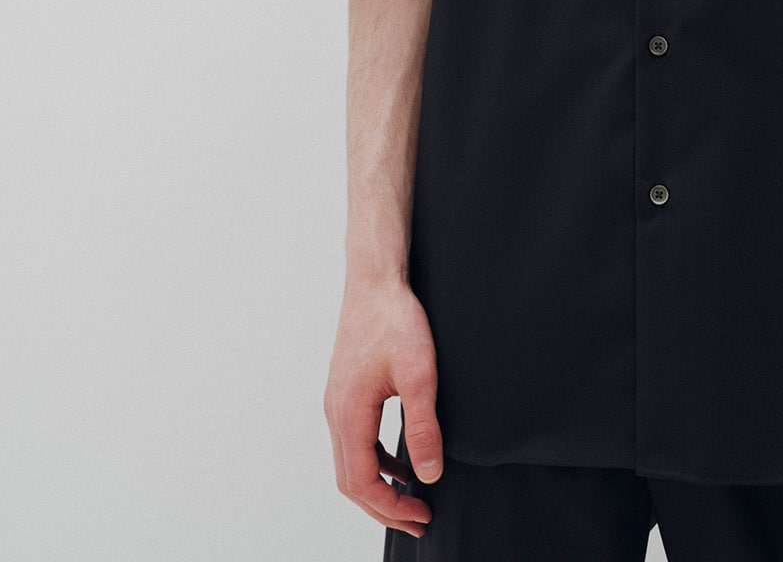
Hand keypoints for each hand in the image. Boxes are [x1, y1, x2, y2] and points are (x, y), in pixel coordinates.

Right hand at [323, 275, 444, 537]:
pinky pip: (356, 441)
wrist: (375, 280)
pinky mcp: (346, 392)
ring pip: (351, 463)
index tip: (422, 515)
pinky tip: (402, 460)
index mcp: (349, 415)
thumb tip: (429, 473)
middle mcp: (335, 414)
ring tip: (413, 496)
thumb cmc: (394, 319)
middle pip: (352, 481)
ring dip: (380, 486)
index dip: (391, 507)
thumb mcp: (419, 373)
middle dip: (385, 506)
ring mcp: (338, 403)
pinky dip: (377, 460)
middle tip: (420, 519)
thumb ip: (423, 426)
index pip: (363, 483)